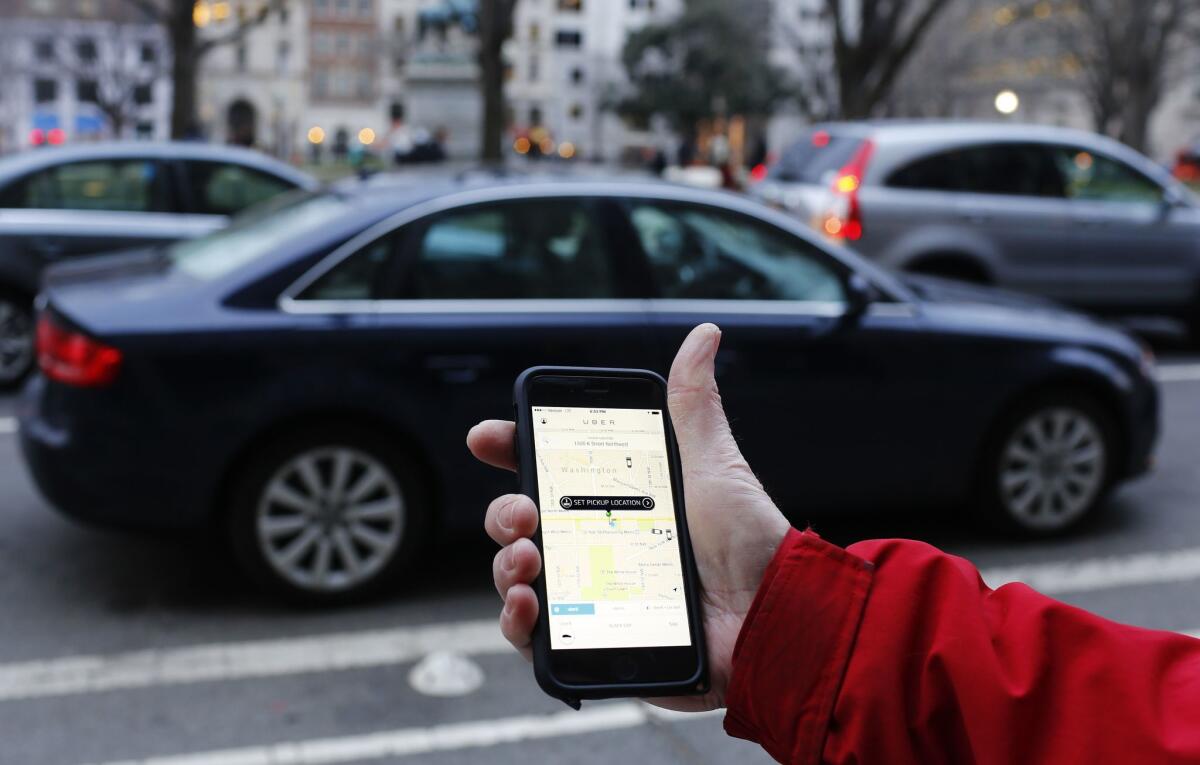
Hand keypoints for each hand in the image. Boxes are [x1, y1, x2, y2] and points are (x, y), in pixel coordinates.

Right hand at [466, 323, 790, 710]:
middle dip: (503, 510)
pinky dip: (515, 619)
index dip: (513, 450)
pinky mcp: (594, 639)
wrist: (771, 617)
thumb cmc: (749, 541)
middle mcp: (598, 543)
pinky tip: (527, 604)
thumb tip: (705, 333)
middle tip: (524, 511)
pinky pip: (535, 634)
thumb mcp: (712, 464)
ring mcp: (592, 593)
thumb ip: (693, 404)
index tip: (489, 437)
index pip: (551, 470)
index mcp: (620, 498)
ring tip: (528, 557)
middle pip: (522, 522)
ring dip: (504, 562)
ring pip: (518, 574)